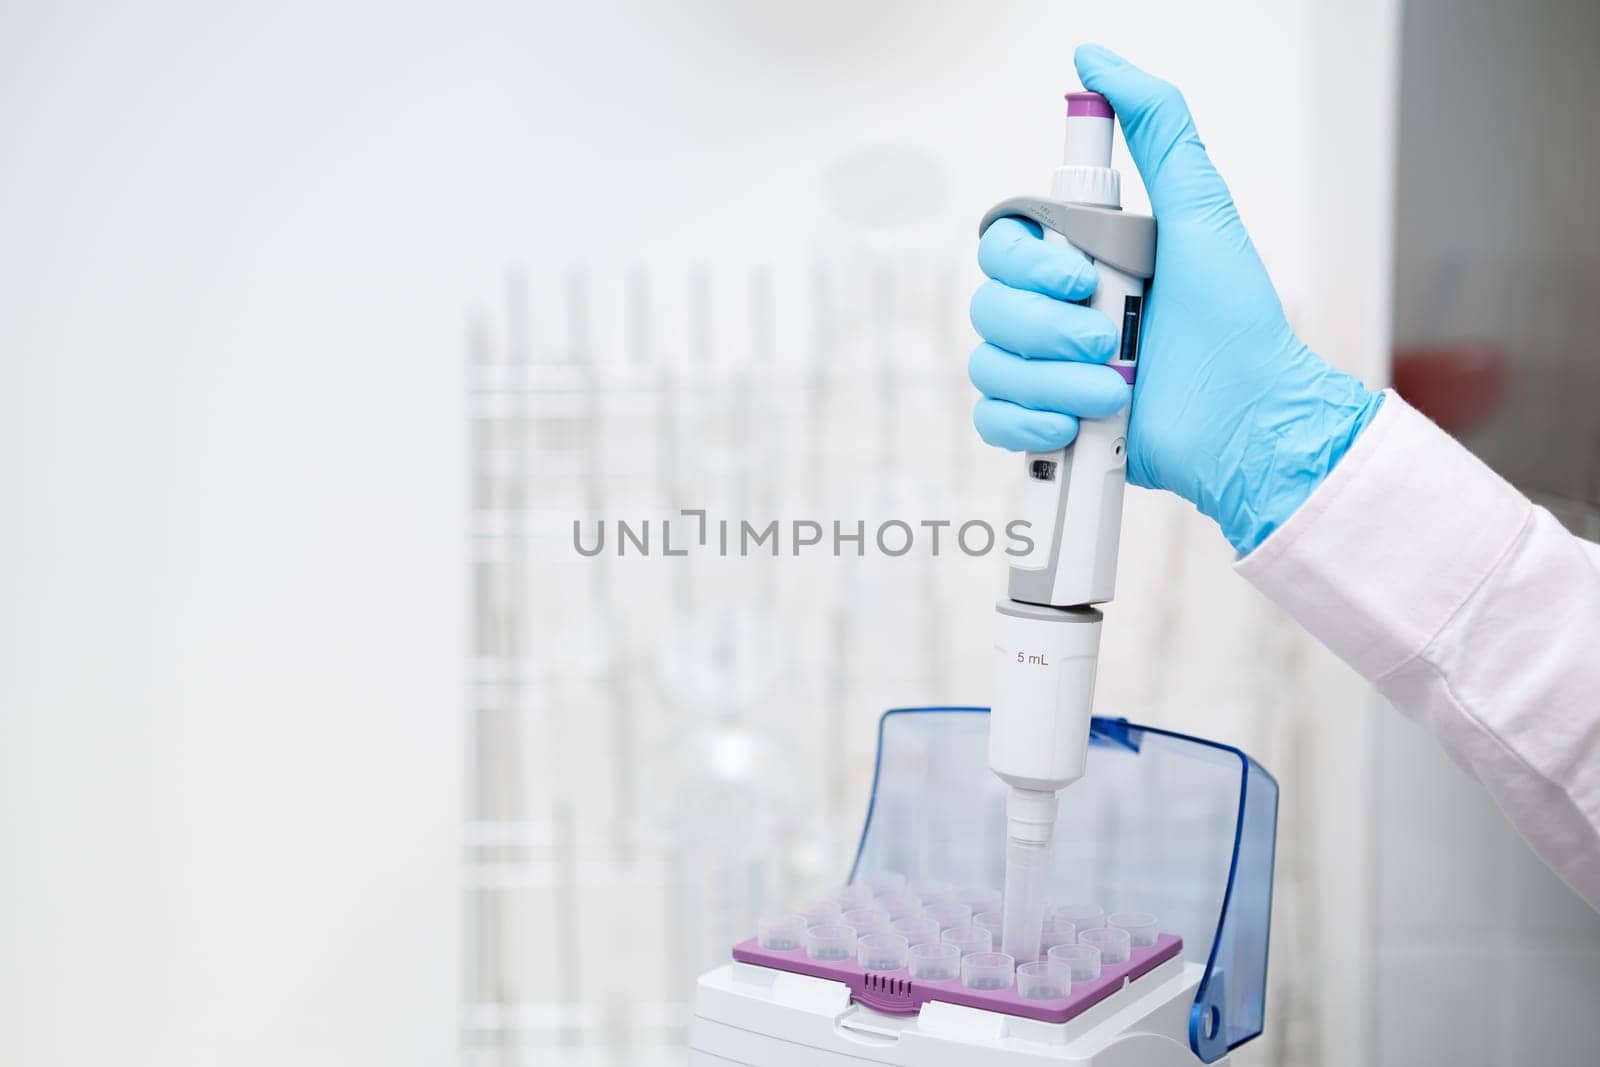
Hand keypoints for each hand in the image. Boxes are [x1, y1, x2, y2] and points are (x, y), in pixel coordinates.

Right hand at [969, 44, 1382, 553]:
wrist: (1250, 424)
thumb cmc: (1237, 327)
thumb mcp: (1199, 212)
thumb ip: (1158, 130)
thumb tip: (1100, 62)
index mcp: (1082, 260)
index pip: (1003, 245)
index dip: (1028, 264)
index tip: (1081, 275)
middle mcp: (1057, 312)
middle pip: (988, 306)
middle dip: (1047, 329)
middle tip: (1108, 339)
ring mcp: (1049, 371)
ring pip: (989, 364)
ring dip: (1051, 382)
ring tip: (1112, 393)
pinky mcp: (1047, 426)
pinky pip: (991, 420)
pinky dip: (1028, 426)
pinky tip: (1075, 426)